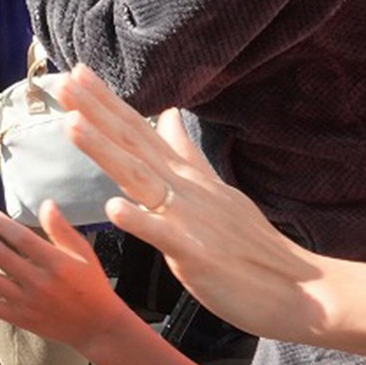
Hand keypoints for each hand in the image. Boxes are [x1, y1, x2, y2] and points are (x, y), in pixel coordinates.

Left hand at [0, 203, 129, 354]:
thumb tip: (46, 203)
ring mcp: (26, 302)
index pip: (21, 238)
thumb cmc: (91, 284)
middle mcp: (38, 282)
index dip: (0, 223)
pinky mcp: (19, 318)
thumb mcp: (83, 253)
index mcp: (55, 263)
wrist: (97, 326)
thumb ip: (62, 229)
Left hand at [58, 67, 330, 341]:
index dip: (106, 104)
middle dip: (95, 112)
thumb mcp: (214, 191)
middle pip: (132, 144)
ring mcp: (191, 220)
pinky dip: (140, 221)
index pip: (138, 131)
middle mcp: (185, 190)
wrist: (302, 290)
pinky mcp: (198, 255)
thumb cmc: (251, 246)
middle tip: (63, 81)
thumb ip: (186, 154)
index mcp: (185, 178)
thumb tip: (166, 115)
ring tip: (72, 125)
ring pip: (140, 179)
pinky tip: (113, 208)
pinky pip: (165, 236)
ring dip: (105, 152)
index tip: (75, 74)